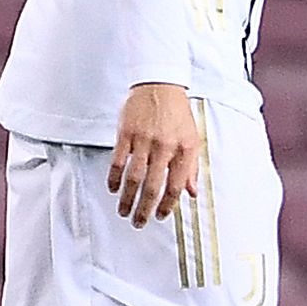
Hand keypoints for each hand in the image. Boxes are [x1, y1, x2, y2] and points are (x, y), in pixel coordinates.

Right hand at [110, 82, 202, 224]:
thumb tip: (193, 192)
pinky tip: (113, 188)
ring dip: (127, 198)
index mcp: (184, 149)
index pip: (176, 185)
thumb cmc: (177, 112)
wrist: (160, 84)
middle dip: (144, 208)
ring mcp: (144, 140)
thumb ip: (192, 167)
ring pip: (133, 177)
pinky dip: (114, 178)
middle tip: (139, 221)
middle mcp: (164, 146)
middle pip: (152, 186)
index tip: (160, 215)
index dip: (167, 205)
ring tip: (124, 211)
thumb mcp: (193, 138)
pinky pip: (118, 161)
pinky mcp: (126, 133)